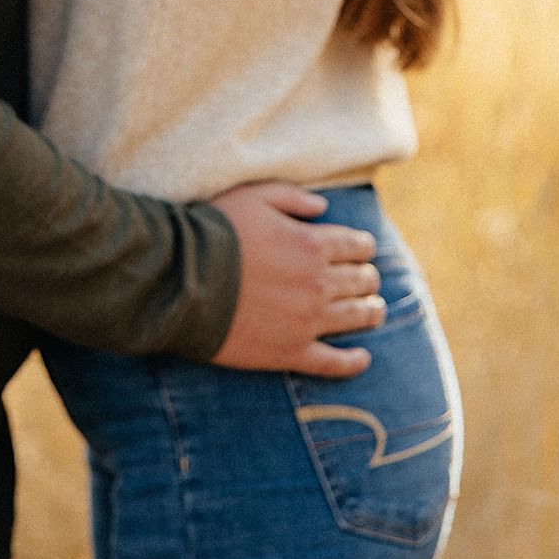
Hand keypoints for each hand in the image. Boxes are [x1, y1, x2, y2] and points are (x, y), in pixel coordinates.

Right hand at [209, 183, 384, 374]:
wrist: (183, 280)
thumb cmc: (215, 232)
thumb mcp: (254, 196)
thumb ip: (293, 197)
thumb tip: (323, 207)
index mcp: (313, 244)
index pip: (358, 246)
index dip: (363, 247)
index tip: (362, 250)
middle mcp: (318, 283)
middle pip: (362, 281)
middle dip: (368, 278)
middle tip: (368, 281)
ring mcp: (307, 321)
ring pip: (356, 318)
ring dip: (371, 312)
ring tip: (375, 311)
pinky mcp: (290, 352)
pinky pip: (333, 362)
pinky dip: (353, 362)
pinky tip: (362, 358)